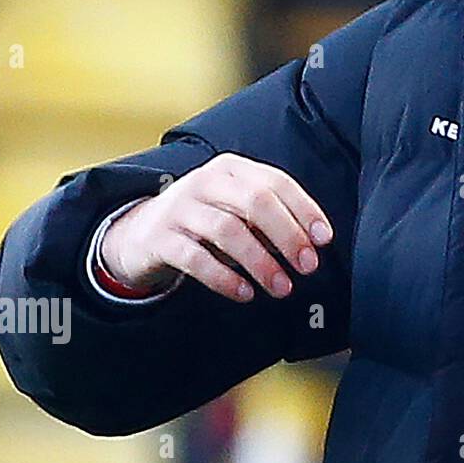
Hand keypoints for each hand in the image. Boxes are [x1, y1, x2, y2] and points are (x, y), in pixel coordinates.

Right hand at [100, 153, 333, 302]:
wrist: (140, 233)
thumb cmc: (204, 221)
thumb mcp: (236, 209)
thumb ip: (270, 219)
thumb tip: (311, 242)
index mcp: (232, 170)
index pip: (277, 183)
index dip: (304, 210)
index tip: (323, 239)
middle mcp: (206, 182)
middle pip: (255, 203)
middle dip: (288, 236)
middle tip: (307, 266)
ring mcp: (179, 208)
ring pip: (228, 231)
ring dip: (261, 262)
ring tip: (281, 287)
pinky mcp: (159, 238)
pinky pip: (195, 258)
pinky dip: (224, 278)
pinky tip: (245, 292)